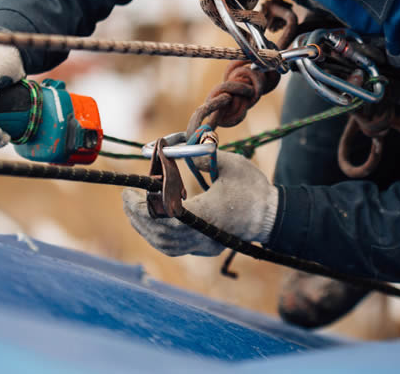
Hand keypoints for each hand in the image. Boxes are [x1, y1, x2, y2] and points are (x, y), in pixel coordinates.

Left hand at [122, 150, 278, 256]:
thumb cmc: (253, 188)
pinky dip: (160, 235)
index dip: (142, 206)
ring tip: (136, 209)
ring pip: (165, 245)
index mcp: (205, 214)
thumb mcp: (229, 164)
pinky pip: (175, 248)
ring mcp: (204, 245)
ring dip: (146, 228)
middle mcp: (201, 234)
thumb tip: (177, 151)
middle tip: (127, 199)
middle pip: (158, 234)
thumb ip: (202, 157)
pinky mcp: (206, 247)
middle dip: (138, 217)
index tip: (130, 192)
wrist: (272, 215)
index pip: (162, 216)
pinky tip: (156, 220)